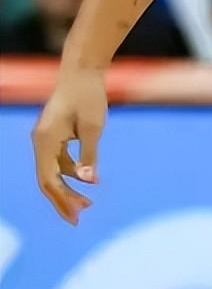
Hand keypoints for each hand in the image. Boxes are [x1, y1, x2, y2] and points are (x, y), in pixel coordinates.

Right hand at [31, 65, 106, 223]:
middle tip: (80, 217)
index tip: (76, 216)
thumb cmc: (89, 95)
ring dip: (68, 188)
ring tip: (88, 203)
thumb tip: (89, 180)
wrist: (82, 70)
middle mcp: (40, 142)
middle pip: (48, 180)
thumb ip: (89, 154)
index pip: (48, 180)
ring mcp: (46, 139)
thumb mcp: (93, 126)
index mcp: (45, 141)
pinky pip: (59, 161)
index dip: (61, 200)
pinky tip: (89, 179)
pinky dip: (71, 172)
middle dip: (62, 200)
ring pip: (53, 172)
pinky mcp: (54, 135)